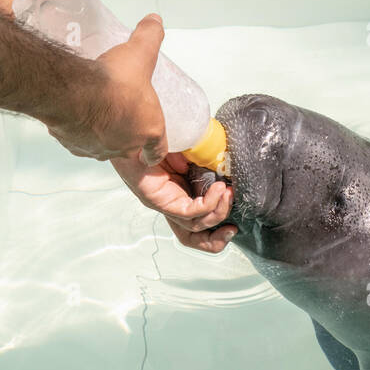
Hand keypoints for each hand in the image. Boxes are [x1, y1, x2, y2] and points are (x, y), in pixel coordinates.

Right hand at [44, 13, 167, 161]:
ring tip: (97, 112)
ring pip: (103, 146)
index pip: (157, 150)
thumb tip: (154, 21)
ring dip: (103, 133)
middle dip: (126, 134)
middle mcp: (125, 145)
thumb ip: (150, 35)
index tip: (151, 147)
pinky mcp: (75, 146)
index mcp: (148, 129)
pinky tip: (77, 115)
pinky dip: (80, 132)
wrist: (73, 92)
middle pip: (129, 148)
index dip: (155, 148)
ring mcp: (99, 148)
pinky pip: (80, 142)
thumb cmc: (112, 80)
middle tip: (120, 114)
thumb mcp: (140, 51)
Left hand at [111, 150, 236, 253]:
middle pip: (196, 234)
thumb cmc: (156, 140)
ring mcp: (166, 204)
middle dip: (217, 236)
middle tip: (233, 221)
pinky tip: (218, 190)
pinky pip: (188, 213)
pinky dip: (208, 205)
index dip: (217, 221)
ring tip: (228, 194)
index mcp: (179, 193)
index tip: (234, 214)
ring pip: (195, 225)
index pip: (198, 220)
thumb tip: (224, 166)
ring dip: (218, 212)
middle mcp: (172, 203)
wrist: (134, 133)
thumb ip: (205, 161)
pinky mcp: (160, 201)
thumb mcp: (189, 152)